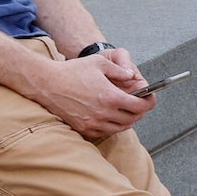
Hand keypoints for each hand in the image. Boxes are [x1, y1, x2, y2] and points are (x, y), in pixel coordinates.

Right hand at [30, 52, 151, 141]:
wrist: (46, 84)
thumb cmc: (72, 71)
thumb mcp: (100, 63)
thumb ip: (120, 70)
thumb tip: (132, 76)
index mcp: (110, 97)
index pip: (140, 106)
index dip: (149, 102)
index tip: (150, 98)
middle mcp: (103, 114)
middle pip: (132, 119)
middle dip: (140, 111)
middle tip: (140, 103)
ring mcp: (92, 123)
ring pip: (119, 128)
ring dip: (127, 120)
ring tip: (127, 110)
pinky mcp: (82, 129)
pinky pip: (104, 132)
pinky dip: (112, 126)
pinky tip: (111, 116)